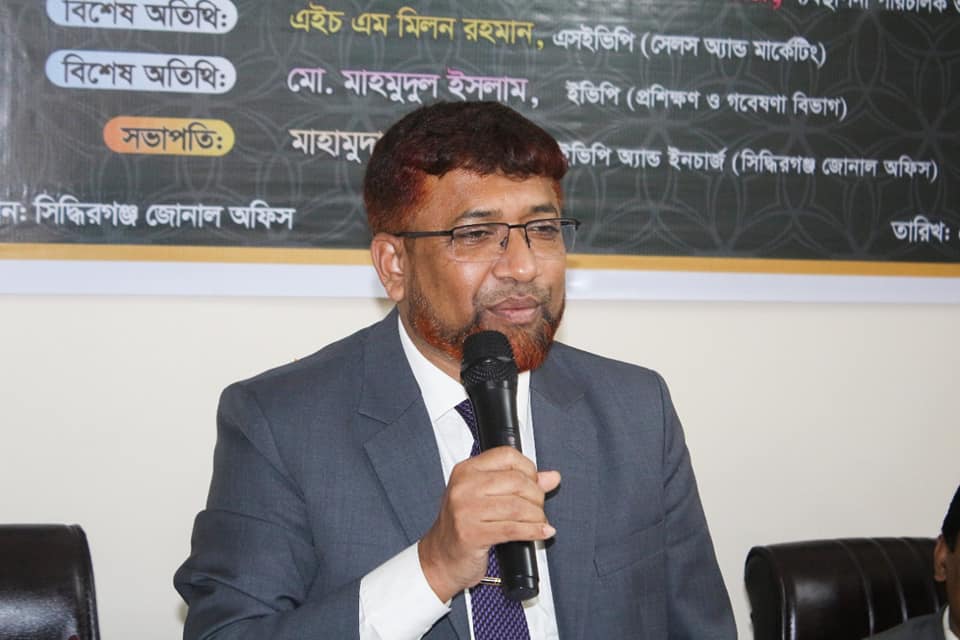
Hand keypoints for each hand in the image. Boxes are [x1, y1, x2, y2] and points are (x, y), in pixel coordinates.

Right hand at [417, 446, 560, 601]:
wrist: (440, 558)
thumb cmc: (463, 526)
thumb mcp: (486, 497)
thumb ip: (518, 484)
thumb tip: (552, 477)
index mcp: (466, 470)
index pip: (507, 456)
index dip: (529, 469)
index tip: (535, 483)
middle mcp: (464, 486)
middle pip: (517, 481)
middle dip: (537, 496)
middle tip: (538, 508)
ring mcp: (465, 510)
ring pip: (517, 506)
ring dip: (537, 516)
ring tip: (539, 522)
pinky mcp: (471, 534)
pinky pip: (513, 530)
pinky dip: (534, 531)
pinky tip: (542, 532)